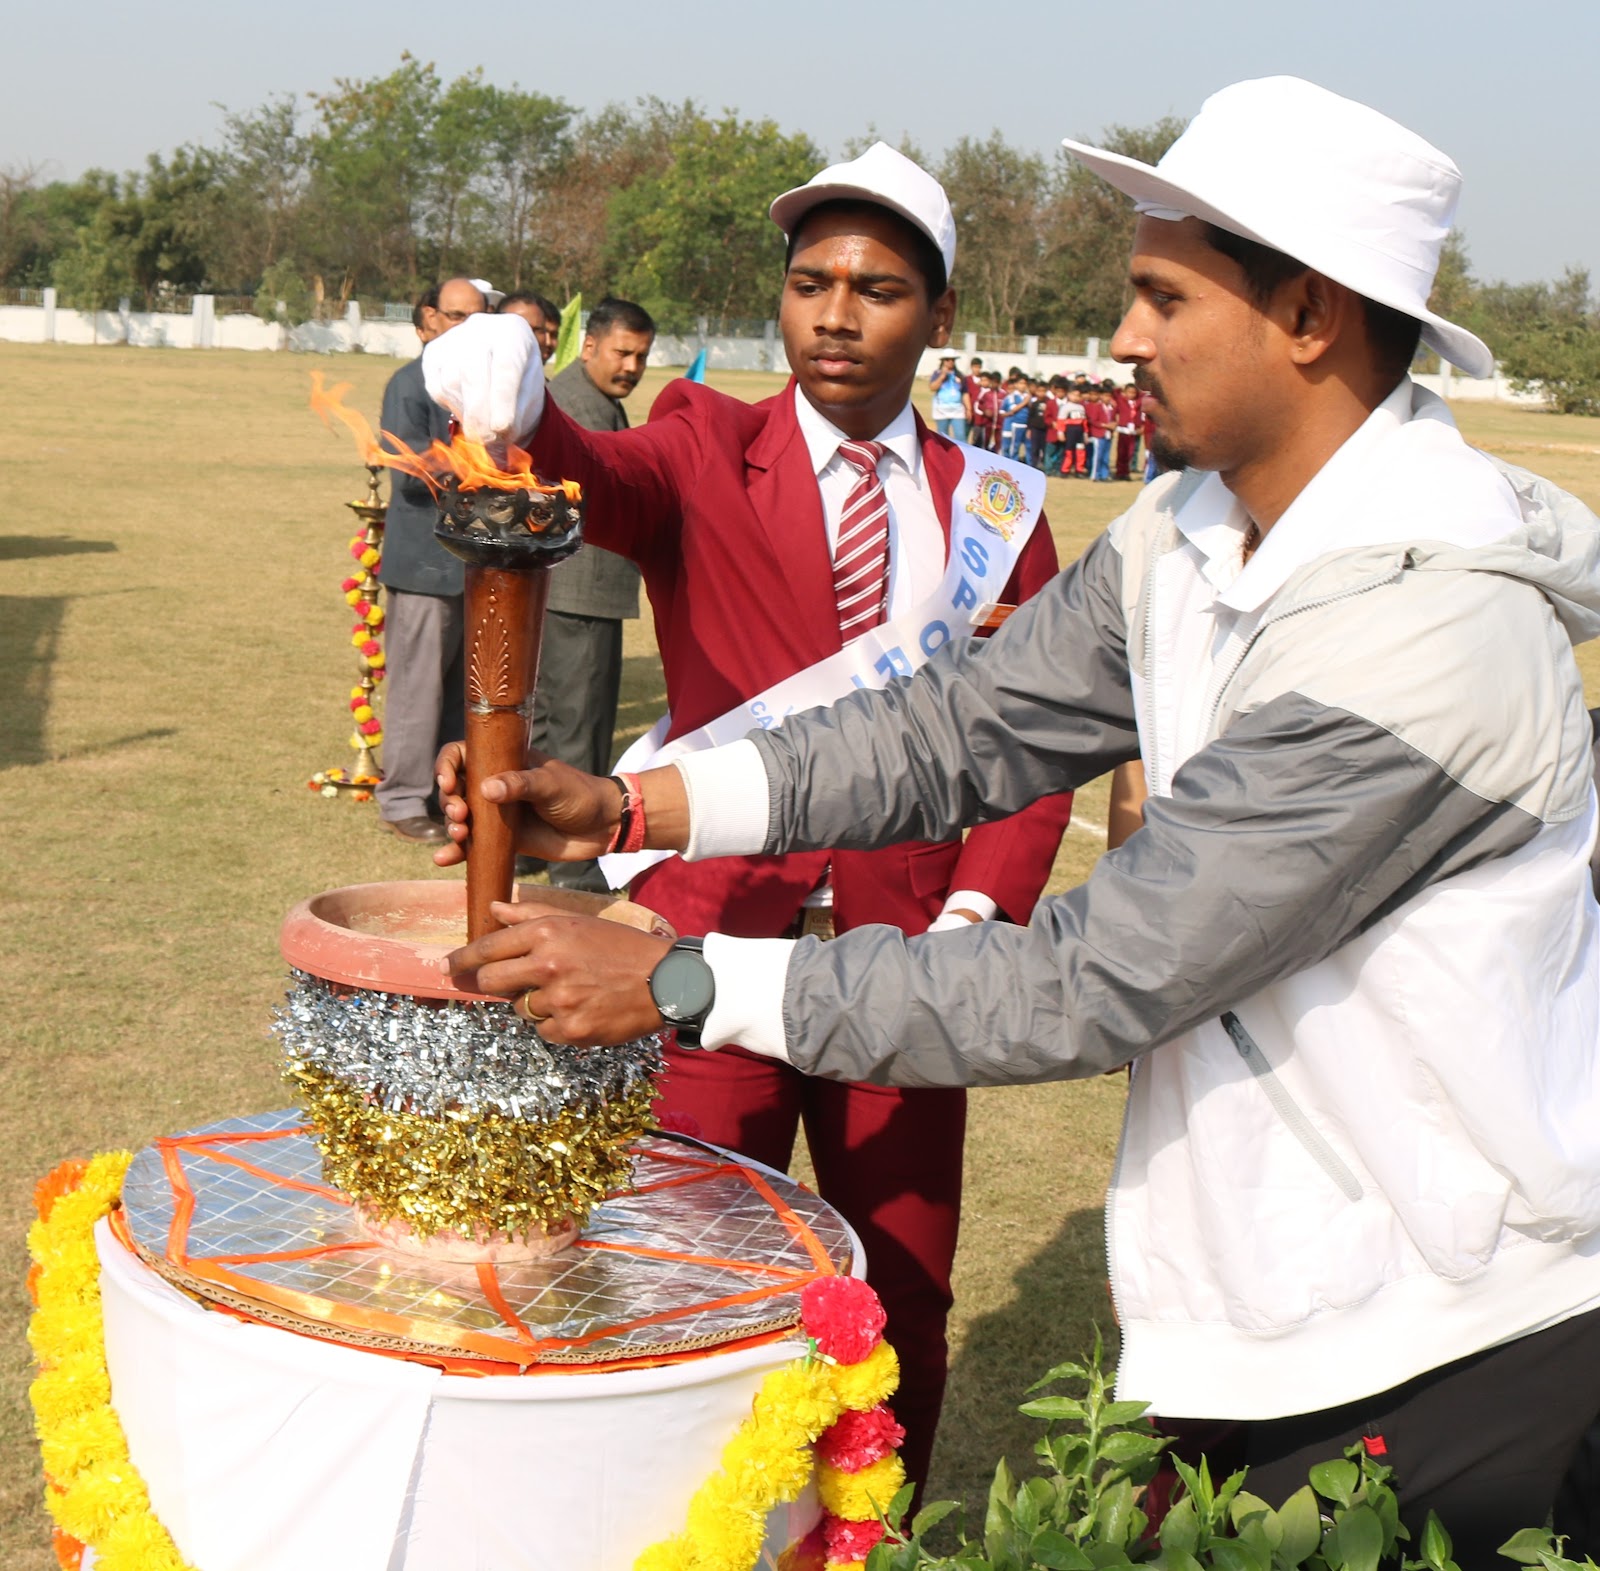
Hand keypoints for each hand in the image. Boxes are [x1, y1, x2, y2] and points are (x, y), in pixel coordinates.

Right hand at [421, 313, 544, 442]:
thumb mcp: (530, 395)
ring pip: (451, 382)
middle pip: (473, 373)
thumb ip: (516, 416)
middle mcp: (479, 328)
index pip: (505, 365)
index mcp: (512, 332)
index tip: (502, 429)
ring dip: (467, 415)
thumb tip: (495, 451)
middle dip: (480, 415)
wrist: (502, 366)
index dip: (503, 400)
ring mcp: (452, 338)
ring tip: (483, 431)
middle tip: (489, 441)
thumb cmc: (521, 382)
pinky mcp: (433, 354)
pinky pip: (436, 387)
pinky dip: (452, 407)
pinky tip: (468, 412)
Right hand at [432, 742, 621, 867]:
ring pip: (461, 817)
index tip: (449, 781)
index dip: (447, 765)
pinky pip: (473, 845)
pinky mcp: (502, 840)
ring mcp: (497, 813)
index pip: (463, 754)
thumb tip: (486, 788)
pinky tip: (442, 859)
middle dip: (449, 800)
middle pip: (455, 788)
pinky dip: (456, 851)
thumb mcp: (551, 785)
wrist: (602, 827)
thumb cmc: (580, 795)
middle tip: (462, 813)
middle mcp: (495, 785)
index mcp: (505, 761)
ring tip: (461, 833)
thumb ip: (521, 785)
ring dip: (452, 825)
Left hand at [445, 902, 670, 1045]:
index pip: (487, 948)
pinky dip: (555, 1024)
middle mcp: (547, 964)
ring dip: (533, 1003)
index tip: (449, 967)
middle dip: (492, 984)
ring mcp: (558, 1000)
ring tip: (568, 991)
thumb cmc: (621, 946)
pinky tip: (581, 1009)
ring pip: (519, 1009)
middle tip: (511, 984)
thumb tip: (492, 908)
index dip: (463, 959)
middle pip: (491, 983)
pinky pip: (543, 1030)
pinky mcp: (571, 1030)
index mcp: (547, 932)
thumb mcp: (578, 921)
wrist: (666, 980)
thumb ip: (531, 915)